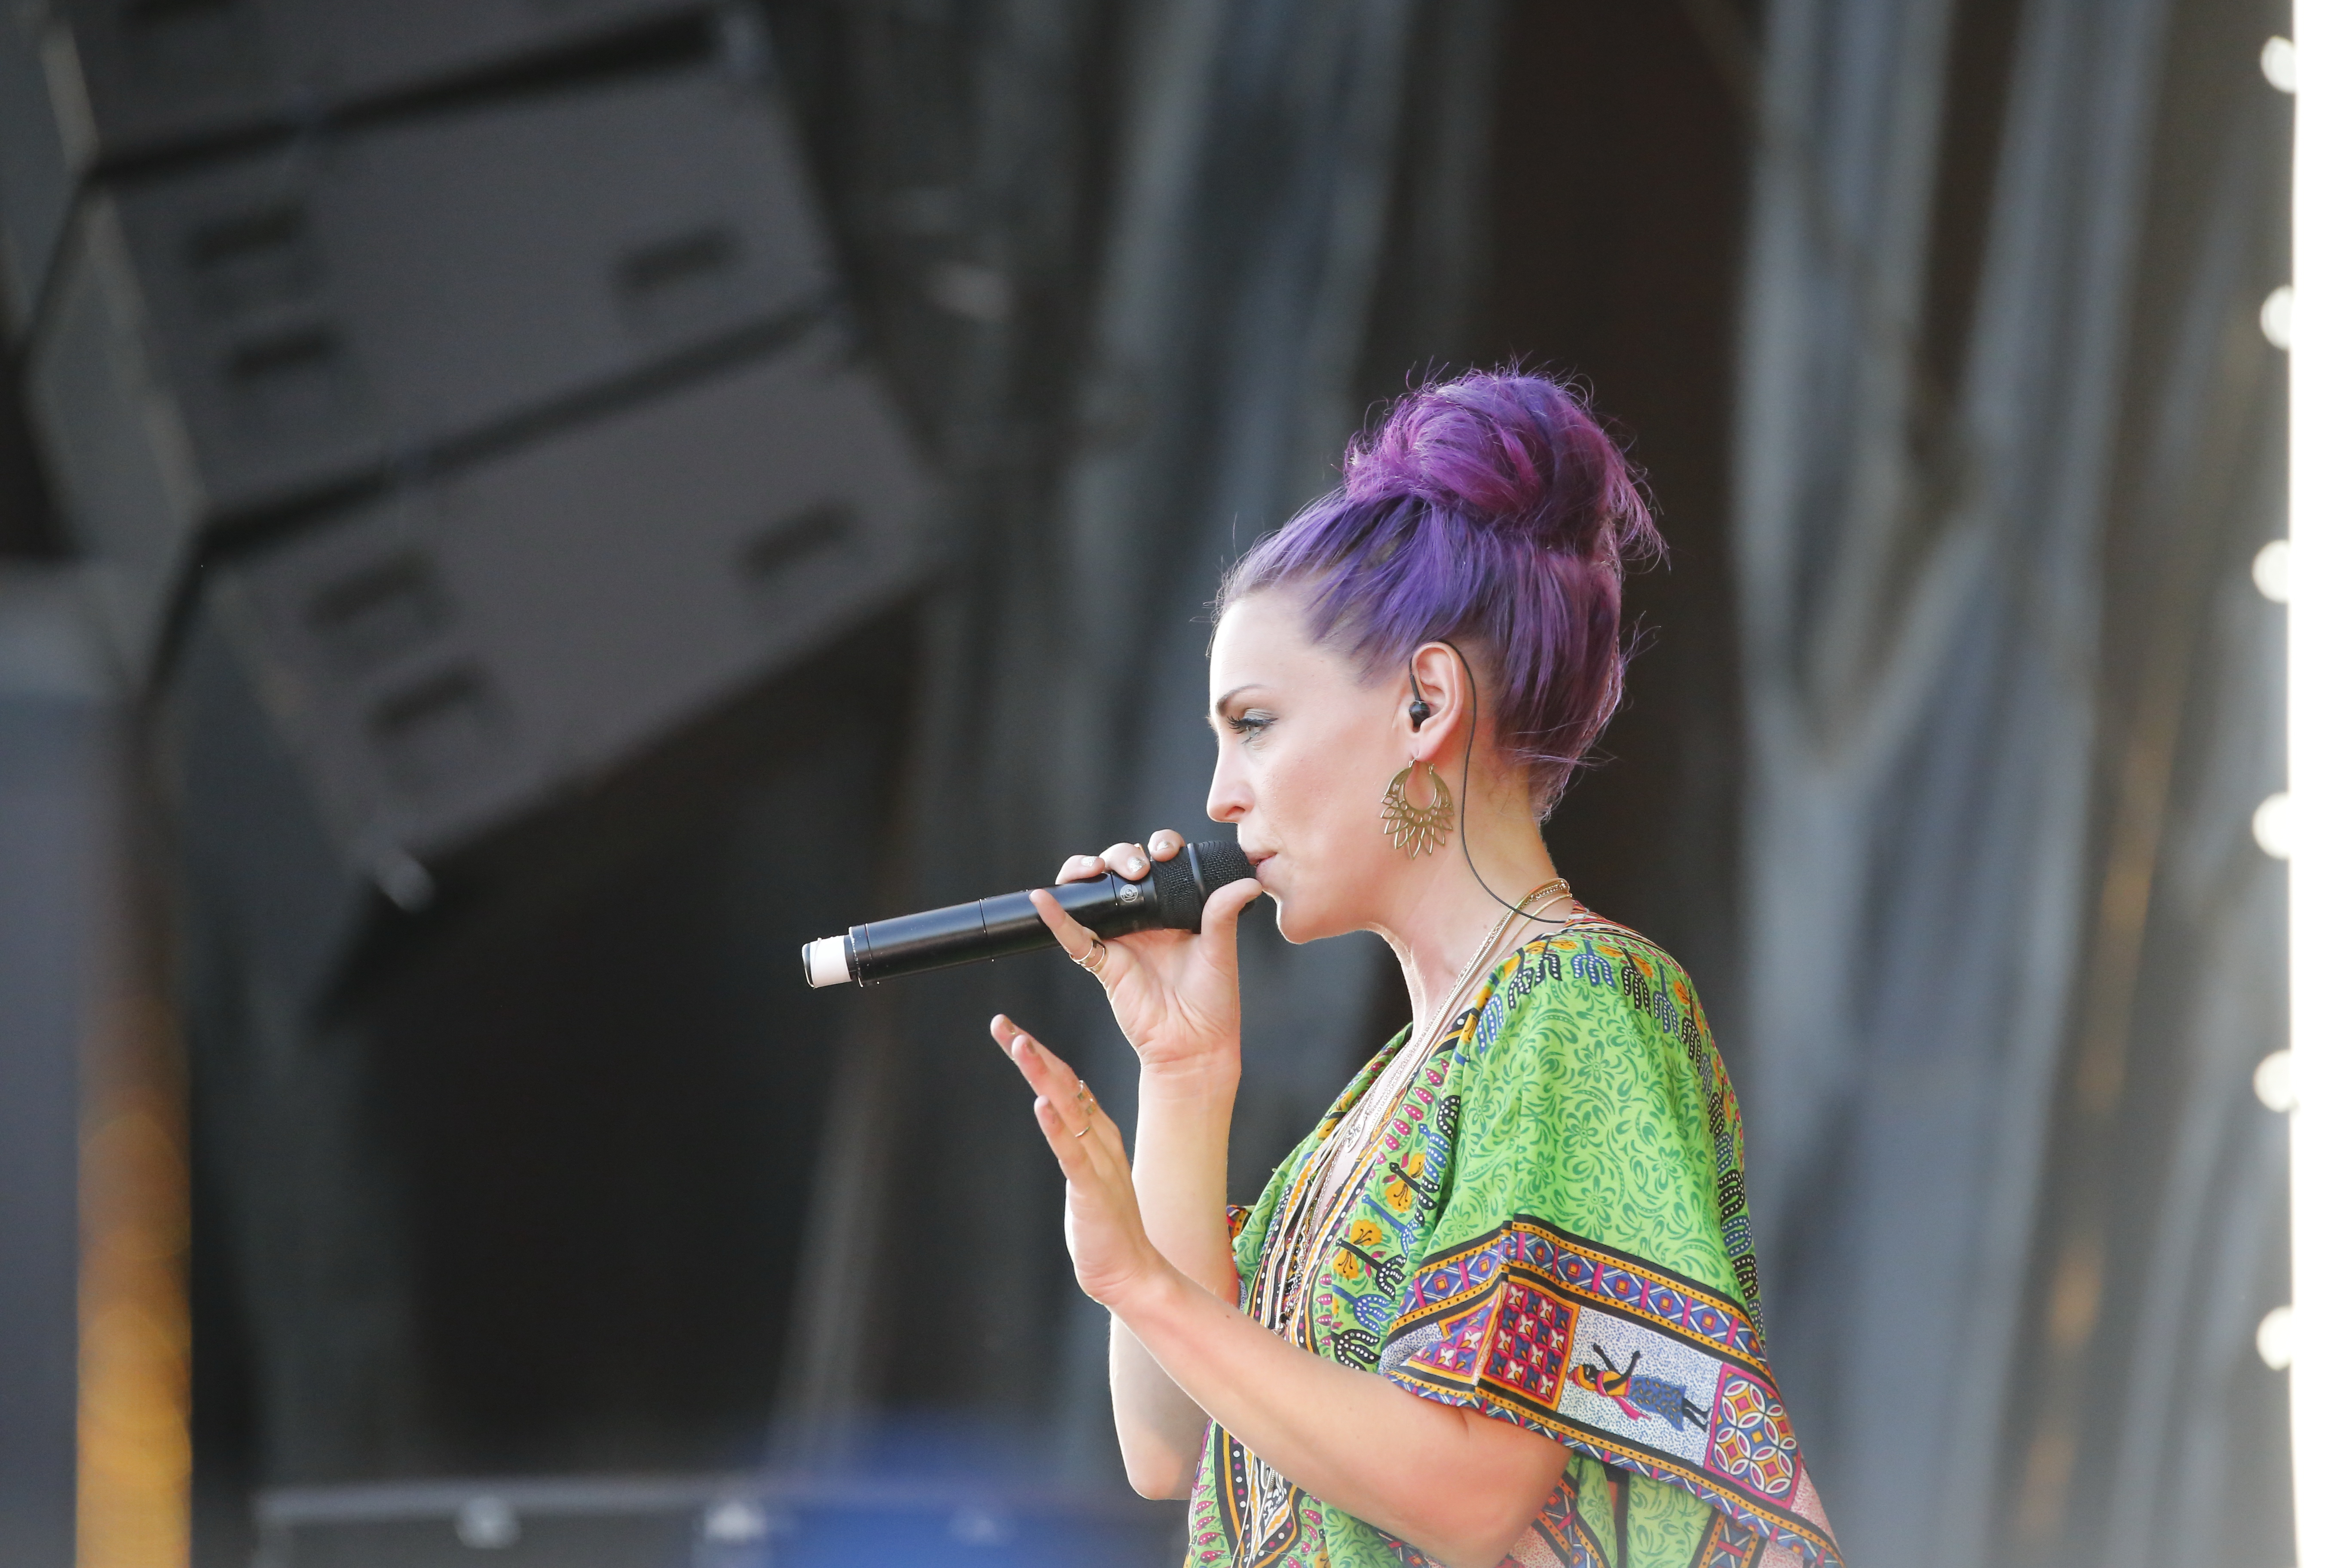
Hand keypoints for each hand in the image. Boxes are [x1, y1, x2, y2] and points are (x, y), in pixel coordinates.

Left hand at [992, 1014, 1169, 1307]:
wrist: (1133, 1273)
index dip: (1037, 1053)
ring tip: (1021, 1046)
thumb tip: (1058, 1105)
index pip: (1065, 1081)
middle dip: (1032, 1052)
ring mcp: (1097, 1163)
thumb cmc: (1104, 1227)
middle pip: (1063, 1084)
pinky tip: (1042, 1106)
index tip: (1008, 1029)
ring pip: (1067, 1109)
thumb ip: (1075, 1140)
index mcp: (1098, 1132)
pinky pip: (1072, 1155)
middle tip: (1003, 1024)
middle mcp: (1099, 1139)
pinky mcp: (1092, 1192)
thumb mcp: (1086, 1172)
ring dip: (1043, 1076)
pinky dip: (1056, 1128)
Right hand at [1033, 830, 1259, 1078]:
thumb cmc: (1213, 1002)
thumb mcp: (1220, 950)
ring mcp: (1120, 938)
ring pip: (1092, 894)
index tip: (1164, 850)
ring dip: (1086, 871)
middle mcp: (1143, 918)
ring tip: (1095, 868)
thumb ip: (1224, 913)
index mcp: (1172, 909)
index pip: (1157, 863)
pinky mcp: (1102, 962)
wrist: (1195, 1044)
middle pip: (1119, 870)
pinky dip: (1055, 917)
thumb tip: (1247, 882)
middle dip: (1121, 855)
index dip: (1156, 846)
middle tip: (1135, 867)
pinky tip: (1043, 899)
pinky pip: (1073, 937)